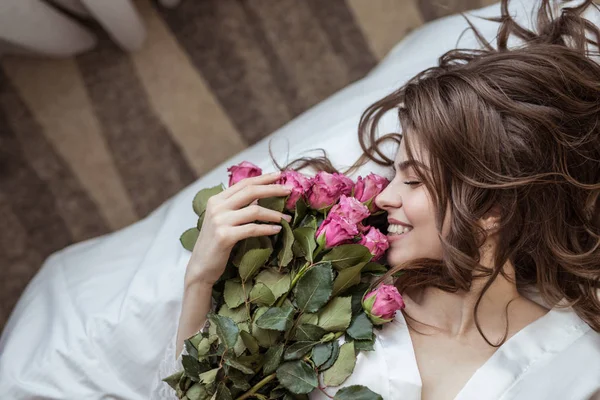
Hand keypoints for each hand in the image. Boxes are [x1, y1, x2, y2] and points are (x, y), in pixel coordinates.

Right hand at [185, 172, 291, 286]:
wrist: (200, 267)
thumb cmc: (215, 244)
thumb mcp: (223, 220)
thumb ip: (236, 207)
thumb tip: (260, 198)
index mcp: (216, 200)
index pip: (243, 184)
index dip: (263, 178)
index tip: (279, 175)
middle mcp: (217, 207)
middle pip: (250, 192)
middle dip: (272, 189)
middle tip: (289, 190)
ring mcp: (220, 221)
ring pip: (254, 210)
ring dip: (274, 214)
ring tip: (287, 218)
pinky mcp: (225, 236)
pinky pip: (252, 229)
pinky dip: (267, 228)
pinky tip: (277, 229)